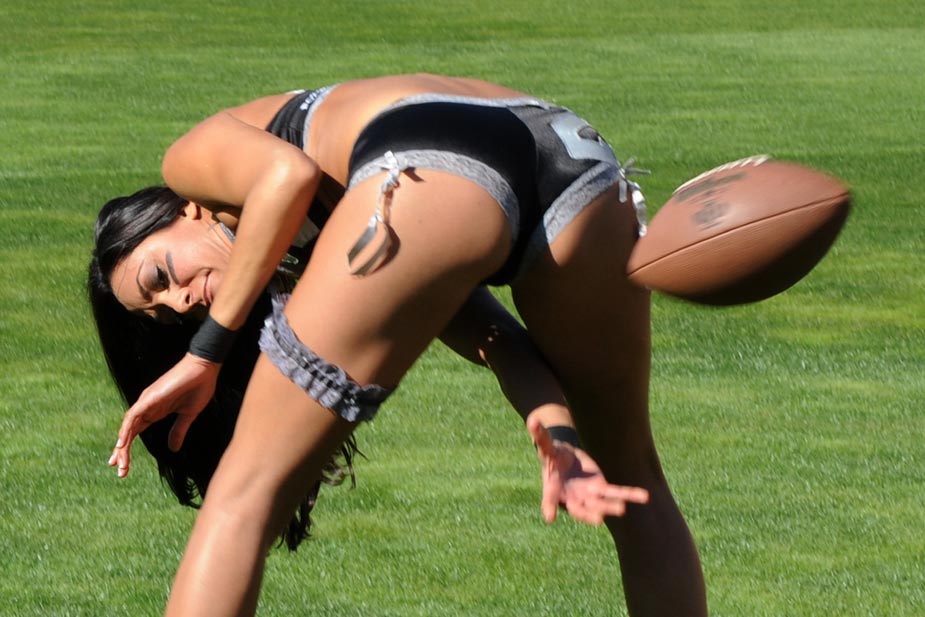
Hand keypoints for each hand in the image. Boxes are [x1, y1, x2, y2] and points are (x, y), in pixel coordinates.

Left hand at [108, 353, 219, 477]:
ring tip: (120, 463)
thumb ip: (179, 431)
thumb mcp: (188, 415)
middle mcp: (147, 407)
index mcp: (155, 412)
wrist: (204, 369)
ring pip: (128, 426)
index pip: (136, 433)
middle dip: (123, 452)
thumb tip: (173, 449)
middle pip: (129, 432)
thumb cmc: (199, 388)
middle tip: (120, 471)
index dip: (129, 449)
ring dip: (122, 445)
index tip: (124, 467)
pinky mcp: (150, 397)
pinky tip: (122, 444)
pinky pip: (133, 416)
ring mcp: (147, 401)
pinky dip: (126, 430)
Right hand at [527, 416, 648, 524]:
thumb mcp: (546, 447)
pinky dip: (629, 494)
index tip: (550, 517)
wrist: (565, 459)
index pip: (550, 500)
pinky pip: (617, 493)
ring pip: (600, 504)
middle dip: (589, 515)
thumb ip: (541, 437)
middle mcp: (571, 498)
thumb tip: (532, 420)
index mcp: (553, 490)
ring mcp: (588, 495)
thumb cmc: (552, 456)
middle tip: (599, 520)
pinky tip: (644, 497)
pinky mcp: (601, 487)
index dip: (549, 507)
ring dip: (611, 506)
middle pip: (580, 509)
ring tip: (622, 508)